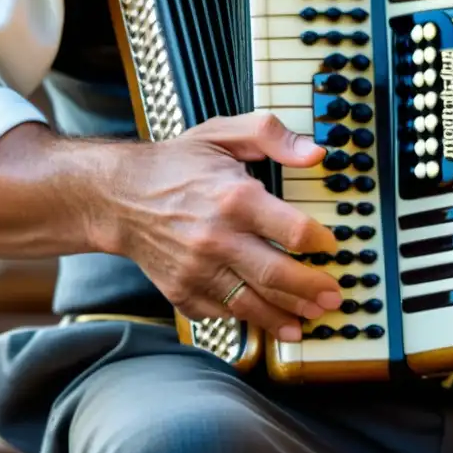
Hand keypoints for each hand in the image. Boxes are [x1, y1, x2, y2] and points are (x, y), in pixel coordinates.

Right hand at [107, 112, 340, 341]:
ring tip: (310, 318)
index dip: (321, 242)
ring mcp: (197, 271)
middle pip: (278, 275)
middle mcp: (217, 239)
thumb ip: (272, 135)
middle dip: (313, 290)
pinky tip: (270, 320)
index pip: (294, 230)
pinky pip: (222, 313)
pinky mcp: (181, 292)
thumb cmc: (176, 165)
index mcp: (235, 198)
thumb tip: (315, 153)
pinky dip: (248, 319)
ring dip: (287, 315)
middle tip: (334, 295)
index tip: (332, 246)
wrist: (117, 197)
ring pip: (253, 304)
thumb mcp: (223, 132)